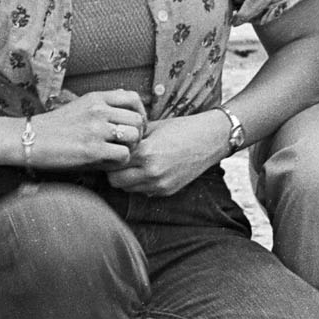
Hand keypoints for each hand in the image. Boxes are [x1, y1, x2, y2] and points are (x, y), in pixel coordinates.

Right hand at [28, 89, 147, 169]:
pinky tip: (108, 163)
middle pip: (138, 119)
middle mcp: (99, 110)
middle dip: (138, 134)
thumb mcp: (79, 106)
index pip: (133, 98)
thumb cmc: (54, 127)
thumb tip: (125, 102)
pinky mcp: (92, 149)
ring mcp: (96, 129)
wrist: (30, 139)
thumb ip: (103, 105)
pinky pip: (123, 155)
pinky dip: (120, 162)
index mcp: (96, 98)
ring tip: (118, 154)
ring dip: (131, 148)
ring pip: (134, 136)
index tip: (134, 126)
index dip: (140, 113)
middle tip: (129, 145)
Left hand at [107, 112, 227, 196]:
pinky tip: (146, 170)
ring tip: (131, 164)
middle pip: (115, 180)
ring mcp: (160, 184)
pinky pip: (143, 191)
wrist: (209, 140)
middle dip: (113, 170)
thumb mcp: (152, 127)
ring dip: (125, 178)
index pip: (112, 162)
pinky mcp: (167, 191)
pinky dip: (140, 183)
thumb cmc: (181, 128)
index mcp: (146, 152)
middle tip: (117, 159)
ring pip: (127, 188)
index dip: (109, 155)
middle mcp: (151, 172)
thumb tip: (111, 141)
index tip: (109, 149)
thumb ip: (131, 138)